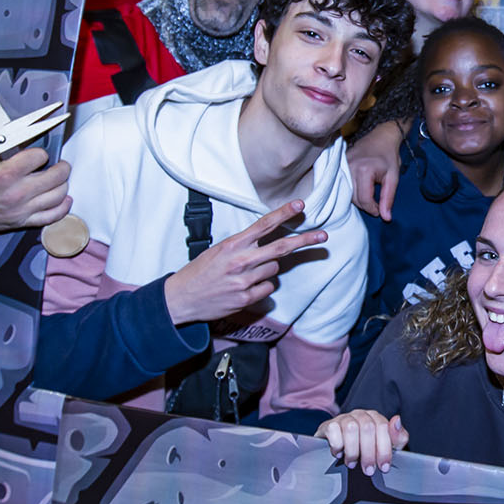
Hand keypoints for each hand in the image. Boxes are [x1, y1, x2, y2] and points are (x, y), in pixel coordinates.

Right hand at [0, 148, 70, 234]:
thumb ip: (1, 148)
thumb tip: (20, 135)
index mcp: (3, 175)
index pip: (38, 157)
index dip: (40, 153)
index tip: (38, 154)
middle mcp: (15, 194)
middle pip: (55, 177)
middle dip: (61, 167)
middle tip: (59, 164)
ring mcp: (20, 210)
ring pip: (57, 196)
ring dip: (63, 184)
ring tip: (59, 179)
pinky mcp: (21, 222)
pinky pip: (51, 217)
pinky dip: (62, 207)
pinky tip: (63, 199)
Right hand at [164, 201, 327, 324]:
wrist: (180, 299)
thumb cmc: (200, 272)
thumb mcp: (217, 251)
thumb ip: (242, 246)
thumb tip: (267, 244)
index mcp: (233, 245)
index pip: (263, 224)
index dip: (284, 213)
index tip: (301, 205)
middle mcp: (241, 261)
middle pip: (281, 247)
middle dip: (305, 240)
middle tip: (323, 235)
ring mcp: (244, 280)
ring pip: (274, 270)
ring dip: (266, 270)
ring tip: (244, 275)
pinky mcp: (245, 298)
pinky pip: (267, 289)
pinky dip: (260, 288)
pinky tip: (243, 289)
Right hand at [316, 409, 409, 475]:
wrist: (340, 448)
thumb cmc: (366, 448)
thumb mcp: (386, 446)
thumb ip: (397, 437)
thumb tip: (397, 421)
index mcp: (375, 418)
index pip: (383, 426)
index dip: (384, 449)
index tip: (383, 467)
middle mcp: (360, 415)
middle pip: (368, 428)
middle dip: (369, 453)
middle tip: (368, 470)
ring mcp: (344, 418)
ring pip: (351, 428)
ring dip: (353, 450)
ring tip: (352, 463)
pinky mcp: (329, 425)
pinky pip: (333, 430)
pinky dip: (337, 445)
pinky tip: (339, 454)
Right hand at [346, 119, 410, 220]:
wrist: (380, 136)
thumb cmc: (389, 156)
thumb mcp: (393, 177)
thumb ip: (388, 198)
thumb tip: (386, 218)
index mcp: (364, 170)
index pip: (364, 199)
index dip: (373, 209)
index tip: (380, 210)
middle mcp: (350, 168)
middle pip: (354, 198)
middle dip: (366, 205)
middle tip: (377, 203)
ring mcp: (342, 166)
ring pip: (347, 193)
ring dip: (358, 198)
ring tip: (370, 194)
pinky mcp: (339, 165)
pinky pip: (343, 184)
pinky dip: (351, 190)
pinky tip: (360, 189)